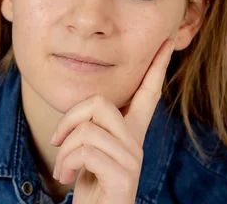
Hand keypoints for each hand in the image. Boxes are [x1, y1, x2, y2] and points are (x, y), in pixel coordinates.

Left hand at [49, 38, 175, 203]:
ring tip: (63, 169)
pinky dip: (66, 163)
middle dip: (69, 119)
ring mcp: (132, 159)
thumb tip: (87, 108)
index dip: (157, 66)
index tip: (167, 40)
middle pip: (100, 103)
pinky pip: (86, 150)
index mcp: (130, 133)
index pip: (148, 92)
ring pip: (88, 128)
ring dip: (64, 150)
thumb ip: (92, 128)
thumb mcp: (87, 151)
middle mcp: (136, 143)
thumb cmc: (88, 186)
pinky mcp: (124, 176)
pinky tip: (67, 178)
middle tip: (58, 141)